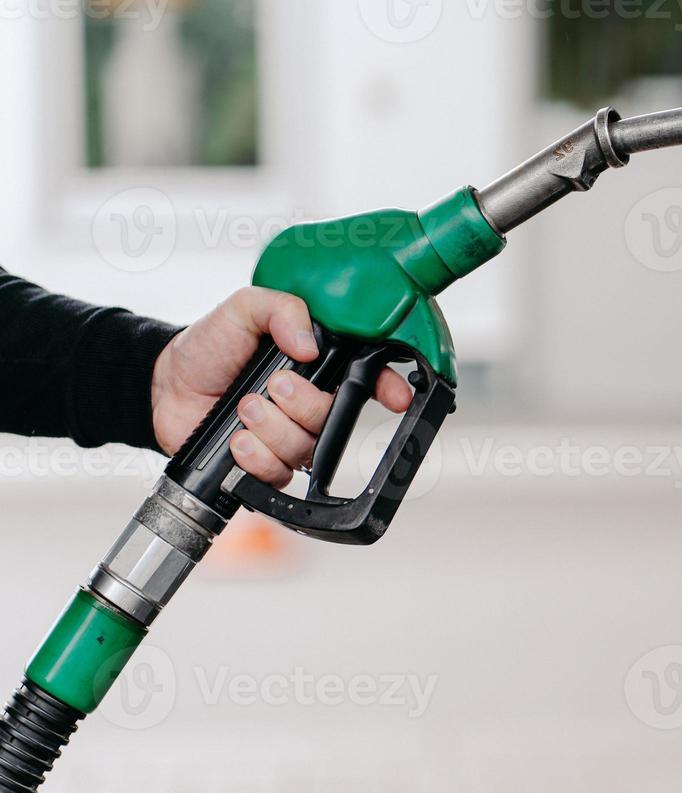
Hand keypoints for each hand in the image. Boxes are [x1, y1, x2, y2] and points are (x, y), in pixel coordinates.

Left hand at [151, 287, 413, 486]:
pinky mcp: (266, 465)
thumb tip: (309, 344)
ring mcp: (289, 437)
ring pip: (306, 448)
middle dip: (304, 404)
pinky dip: (257, 457)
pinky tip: (238, 441)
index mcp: (315, 367)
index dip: (388, 389)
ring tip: (244, 408)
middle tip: (273, 386)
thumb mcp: (242, 309)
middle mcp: (308, 405)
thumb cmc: (207, 347)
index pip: (366, 379)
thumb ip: (280, 309)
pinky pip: (280, 474)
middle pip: (334, 418)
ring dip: (272, 429)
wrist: (164, 384)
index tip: (397, 397)